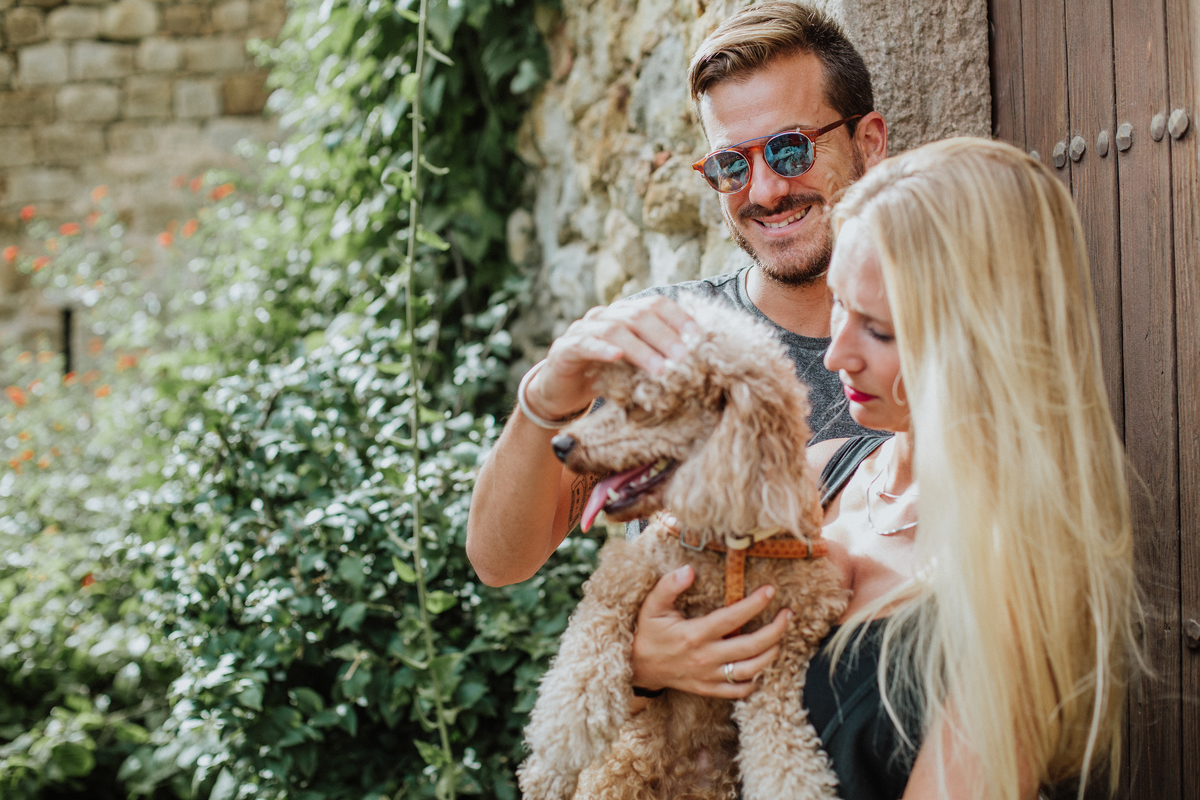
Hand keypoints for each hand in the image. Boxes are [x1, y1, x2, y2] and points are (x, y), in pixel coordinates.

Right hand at [523, 295, 699, 420]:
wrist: (561, 392)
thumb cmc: (604, 377)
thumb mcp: (635, 367)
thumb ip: (658, 359)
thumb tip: (698, 362)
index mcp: (625, 315)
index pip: (655, 305)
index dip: (678, 317)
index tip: (698, 336)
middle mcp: (604, 315)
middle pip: (638, 315)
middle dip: (665, 336)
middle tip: (684, 357)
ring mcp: (583, 330)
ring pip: (614, 330)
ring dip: (641, 349)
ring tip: (660, 369)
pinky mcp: (565, 349)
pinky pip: (584, 344)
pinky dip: (602, 349)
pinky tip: (617, 357)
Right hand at [630, 565, 790, 698]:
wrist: (636, 668)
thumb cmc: (647, 633)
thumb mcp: (652, 606)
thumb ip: (669, 586)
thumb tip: (689, 570)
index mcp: (694, 634)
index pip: (732, 618)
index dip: (754, 604)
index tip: (771, 591)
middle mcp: (705, 657)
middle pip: (751, 646)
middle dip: (775, 630)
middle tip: (788, 615)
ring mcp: (709, 676)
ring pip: (751, 670)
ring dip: (771, 654)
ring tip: (781, 637)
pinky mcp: (709, 689)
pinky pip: (739, 690)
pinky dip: (756, 680)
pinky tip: (763, 665)